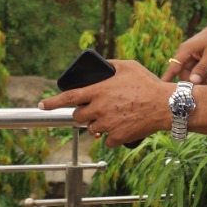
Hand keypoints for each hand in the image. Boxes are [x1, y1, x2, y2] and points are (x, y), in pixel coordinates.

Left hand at [39, 59, 173, 147]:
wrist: (164, 105)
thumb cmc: (147, 83)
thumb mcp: (128, 66)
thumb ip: (111, 66)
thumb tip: (102, 66)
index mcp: (98, 90)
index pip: (69, 97)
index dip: (53, 102)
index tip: (42, 106)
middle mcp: (99, 108)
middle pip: (78, 117)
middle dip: (83, 114)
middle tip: (96, 109)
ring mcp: (107, 124)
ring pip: (92, 129)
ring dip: (98, 125)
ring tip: (113, 117)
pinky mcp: (117, 136)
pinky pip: (107, 141)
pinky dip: (112, 136)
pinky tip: (121, 128)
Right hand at [164, 18, 206, 84]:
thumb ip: (202, 69)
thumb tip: (192, 83)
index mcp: (184, 51)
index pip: (172, 68)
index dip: (166, 80)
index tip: (161, 93)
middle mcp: (183, 55)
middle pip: (184, 77)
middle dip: (197, 82)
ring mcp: (189, 59)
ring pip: (191, 77)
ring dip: (203, 80)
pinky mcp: (195, 62)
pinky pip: (196, 74)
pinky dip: (205, 76)